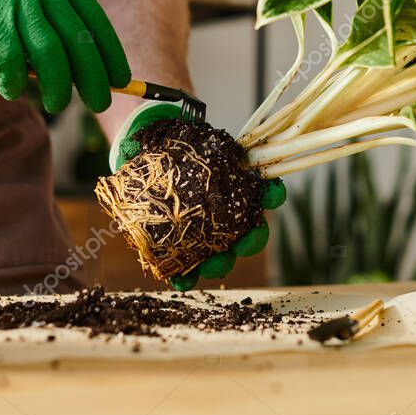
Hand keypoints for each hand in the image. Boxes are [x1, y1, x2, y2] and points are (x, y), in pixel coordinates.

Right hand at [0, 0, 129, 113]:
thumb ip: (48, 23)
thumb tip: (87, 73)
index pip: (93, 18)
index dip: (109, 53)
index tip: (122, 79)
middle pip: (78, 40)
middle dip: (94, 78)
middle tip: (101, 102)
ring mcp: (11, 1)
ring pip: (51, 58)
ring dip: (58, 89)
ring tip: (57, 105)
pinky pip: (13, 67)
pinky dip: (15, 85)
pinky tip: (12, 90)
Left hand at [111, 102, 286, 290]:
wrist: (143, 162)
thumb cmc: (173, 150)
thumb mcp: (188, 140)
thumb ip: (202, 140)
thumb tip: (207, 135)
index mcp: (237, 189)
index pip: (263, 194)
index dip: (272, 195)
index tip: (271, 193)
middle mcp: (227, 217)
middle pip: (249, 234)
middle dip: (251, 240)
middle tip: (245, 240)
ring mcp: (205, 235)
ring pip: (222, 256)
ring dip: (221, 263)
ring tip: (211, 265)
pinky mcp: (180, 248)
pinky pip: (187, 268)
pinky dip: (186, 276)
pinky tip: (179, 279)